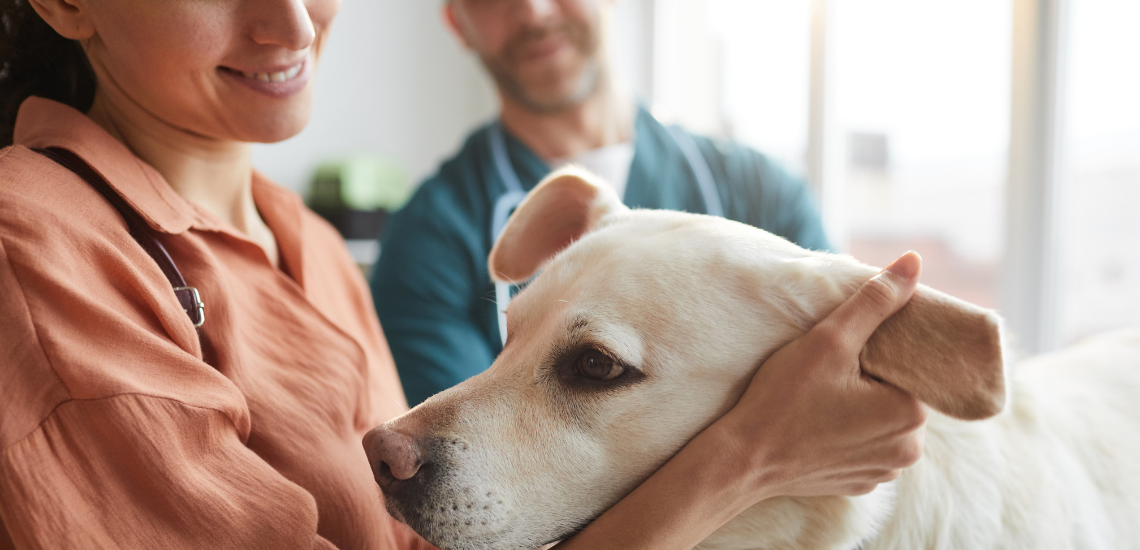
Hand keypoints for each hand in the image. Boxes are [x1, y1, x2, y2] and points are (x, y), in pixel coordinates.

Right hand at [713, 251, 927, 499]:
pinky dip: (847, 433)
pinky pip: (864, 447)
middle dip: (869, 379)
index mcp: (910, 414)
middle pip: (897, 393)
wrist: (742, 460)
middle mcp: (907, 450)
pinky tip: (817, 424)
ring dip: (861, 406)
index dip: (876, 353)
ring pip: (882, 421)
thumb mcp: (829, 340)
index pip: (908, 367)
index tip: (842, 353)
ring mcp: (883, 472)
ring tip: (820, 398)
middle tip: (826, 373)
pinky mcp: (859, 483)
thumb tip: (914, 261)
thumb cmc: (783, 399)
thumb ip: (875, 301)